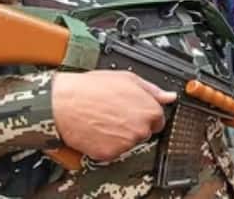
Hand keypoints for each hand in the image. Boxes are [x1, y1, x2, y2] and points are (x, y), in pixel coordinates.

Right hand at [52, 71, 175, 160]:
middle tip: (115, 112)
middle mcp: (140, 130)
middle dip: (133, 124)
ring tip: (104, 118)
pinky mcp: (109, 154)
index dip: (145, 112)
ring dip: (120, 134)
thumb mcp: (127, 78)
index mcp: (149, 110)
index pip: (158, 119)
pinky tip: (97, 129)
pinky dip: (106, 143)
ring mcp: (125, 144)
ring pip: (129, 142)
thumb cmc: (92, 88)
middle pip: (144, 131)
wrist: (64, 103)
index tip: (133, 109)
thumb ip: (152, 90)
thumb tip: (169, 96)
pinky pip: (113, 151)